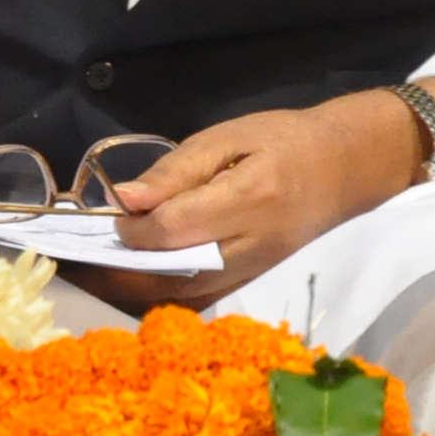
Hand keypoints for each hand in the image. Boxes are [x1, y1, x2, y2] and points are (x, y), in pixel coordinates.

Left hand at [74, 93, 425, 309]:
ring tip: (106, 268)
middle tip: (90, 255)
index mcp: (250, 197)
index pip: (177, 229)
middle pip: (177, 273)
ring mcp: (257, 269)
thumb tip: (126, 200)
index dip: (135, 230)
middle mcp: (255, 244)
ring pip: (187, 294)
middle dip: (125, 270)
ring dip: (139, 287)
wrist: (344, 168)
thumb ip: (176, 171)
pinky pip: (203, 298)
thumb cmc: (282, 141)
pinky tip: (140, 277)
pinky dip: (166, 293)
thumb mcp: (226, 137)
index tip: (112, 218)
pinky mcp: (255, 281)